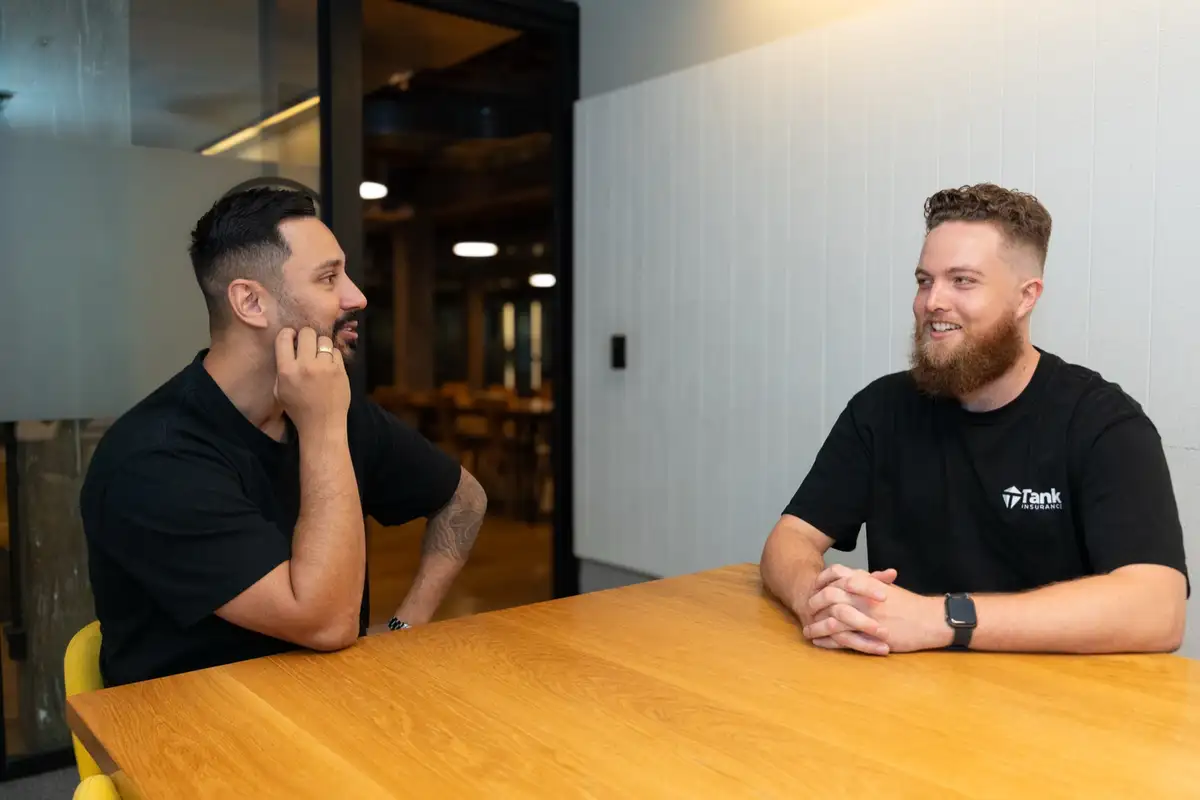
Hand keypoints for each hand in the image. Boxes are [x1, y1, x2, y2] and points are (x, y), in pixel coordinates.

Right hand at [273, 327, 350, 432]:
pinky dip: (332, 356)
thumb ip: (282, 368)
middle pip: (307, 333)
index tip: (292, 337)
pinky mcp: (340, 370)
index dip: (288, 333)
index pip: (284, 338)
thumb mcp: (280, 390)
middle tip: (307, 345)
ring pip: (324, 340)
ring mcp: (325, 367)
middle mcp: (306, 365)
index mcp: (287, 370)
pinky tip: (329, 365)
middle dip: (306, 336)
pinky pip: (336, 352)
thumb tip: (288, 348)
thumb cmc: (298, 409)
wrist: (322, 423)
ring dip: (321, 345)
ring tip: (320, 355)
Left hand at [803, 565, 949, 654]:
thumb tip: (854, 577)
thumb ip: (869, 581)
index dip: (822, 580)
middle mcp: (862, 596)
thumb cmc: (910, 605)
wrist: (929, 620)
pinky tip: (819, 642)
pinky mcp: (867, 634)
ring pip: (830, 618)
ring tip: (808, 630)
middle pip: (828, 595)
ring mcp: (863, 615)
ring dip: (816, 625)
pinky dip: (827, 640)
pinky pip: (840, 637)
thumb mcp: (888, 587)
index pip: (836, 574)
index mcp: (866, 582)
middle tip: (807, 609)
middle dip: (814, 602)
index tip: (815, 588)